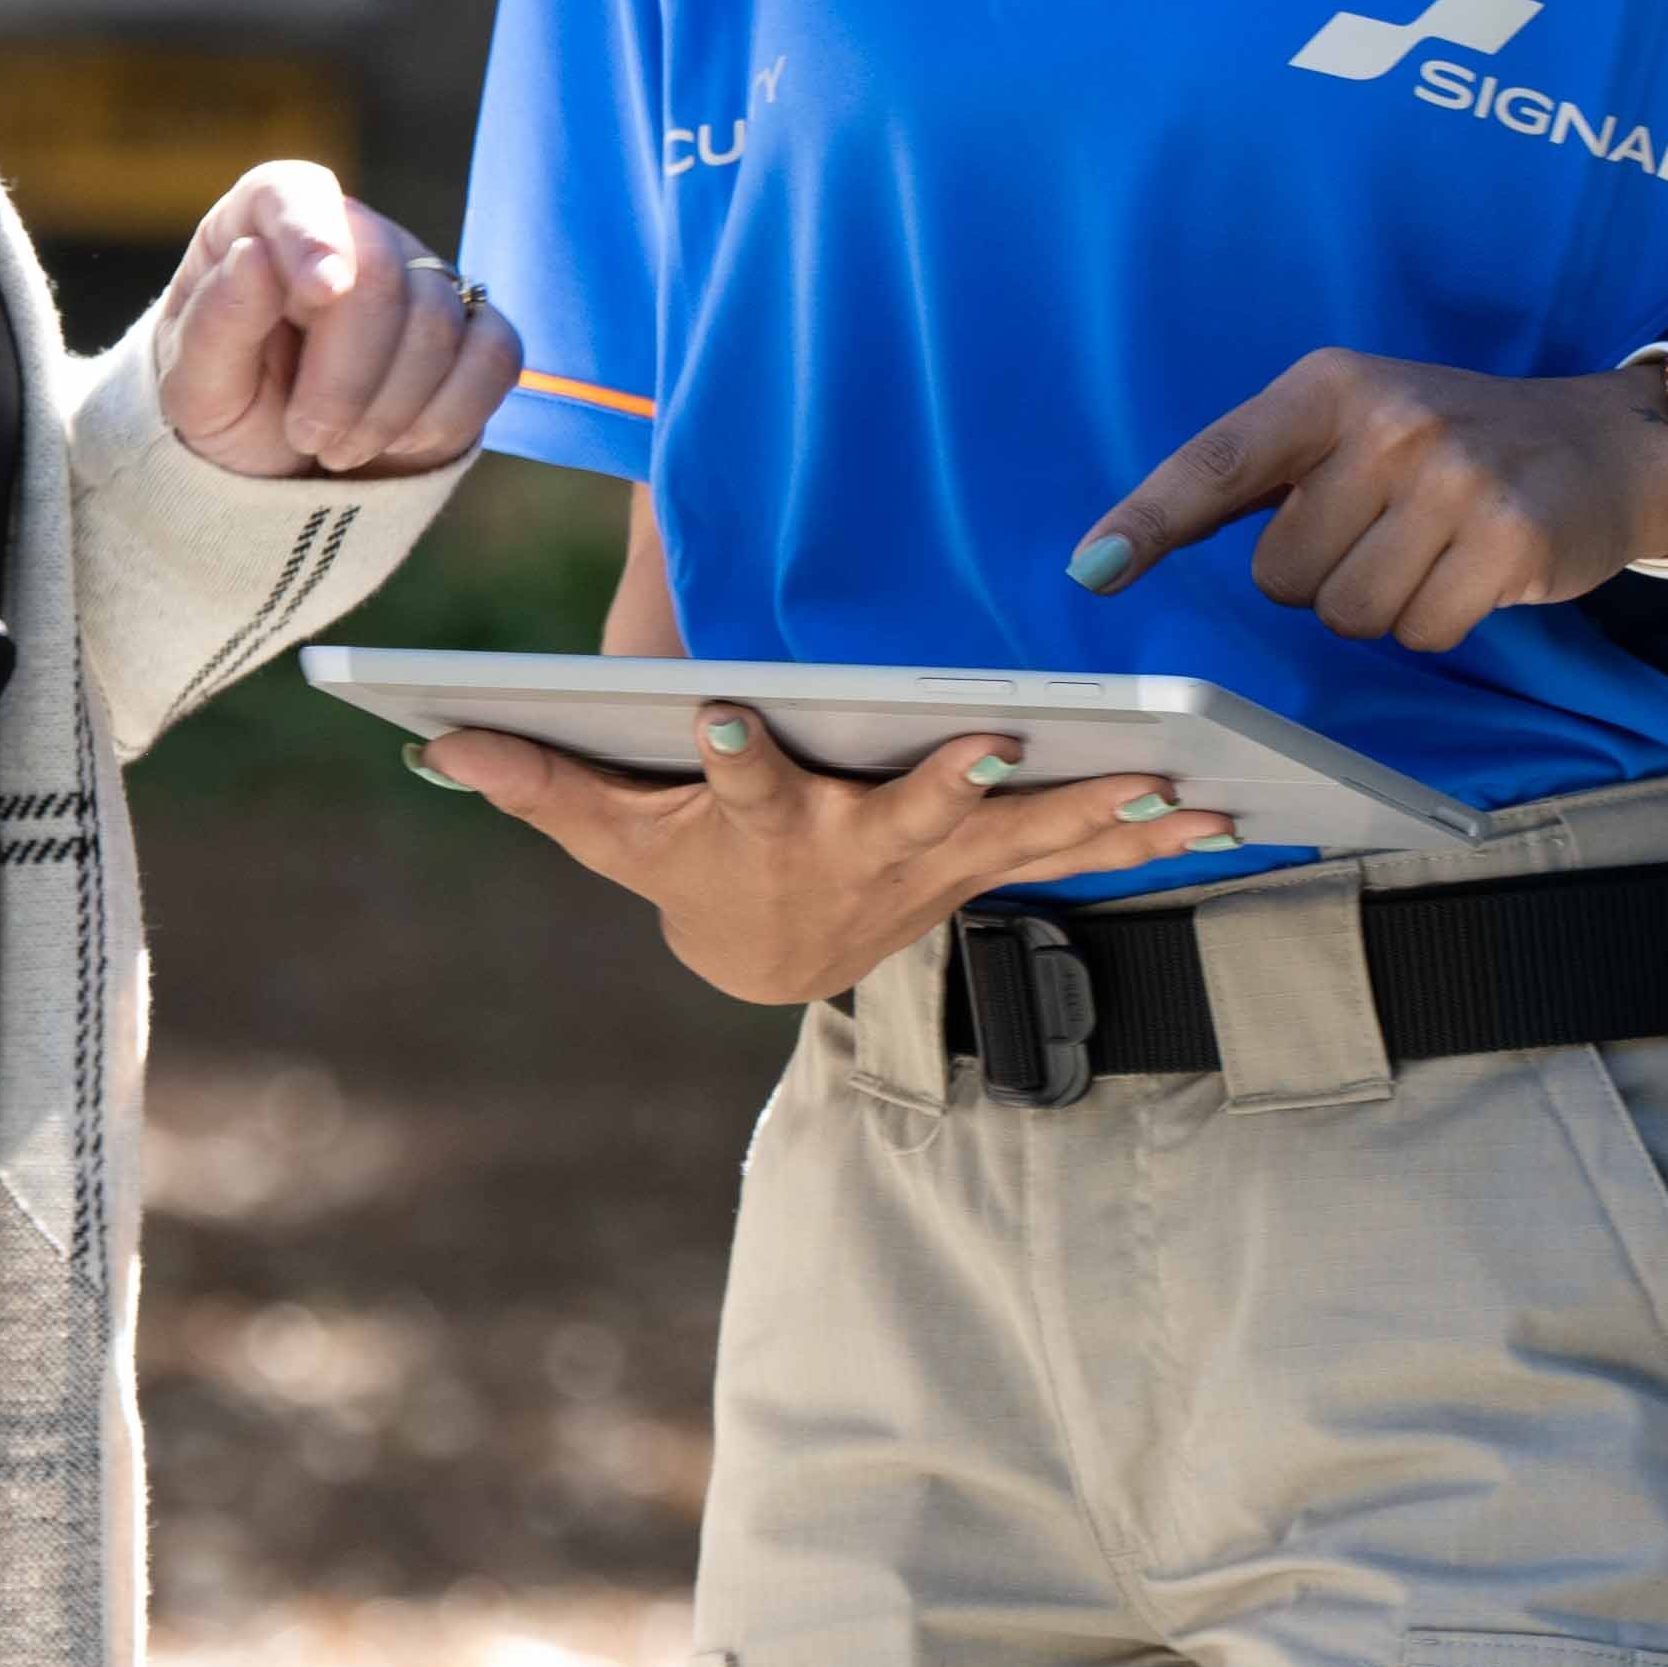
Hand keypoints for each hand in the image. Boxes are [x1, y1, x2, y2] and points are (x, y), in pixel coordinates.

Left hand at [154, 161, 521, 479]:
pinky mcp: (472, 330)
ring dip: (389, 411)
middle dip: (348, 378)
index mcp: (263, 224)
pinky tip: (401, 443)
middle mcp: (351, 234)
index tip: (322, 292)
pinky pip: (495, 355)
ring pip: (441, 324)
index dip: (314, 236)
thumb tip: (253, 255)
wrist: (279, 476)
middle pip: (385, 274)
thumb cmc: (227, 414)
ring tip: (338, 451)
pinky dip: (448, 415)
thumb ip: (217, 321)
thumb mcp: (193, 386)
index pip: (298, 194)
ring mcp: (419, 278)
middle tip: (309, 439)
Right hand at [411, 710, 1231, 1011]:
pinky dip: (1151, 833)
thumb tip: (440, 739)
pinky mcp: (985, 866)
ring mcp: (933, 865)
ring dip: (1097, 810)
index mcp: (760, 822)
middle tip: (998, 740)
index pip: (735, 781)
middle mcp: (855, 849)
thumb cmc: (683, 869)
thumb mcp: (607, 833)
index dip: (725, 749)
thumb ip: (539, 780)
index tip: (716, 707)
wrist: (761, 959)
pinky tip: (1227, 810)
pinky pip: (1079, 850)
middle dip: (953, 780)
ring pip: (1020, 833)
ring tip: (1173, 780)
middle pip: (908, 810)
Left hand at [1068, 351, 1667, 650]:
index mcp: (1327, 388)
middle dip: (1322, 575)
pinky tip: (1473, 572)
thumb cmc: (1450, 442)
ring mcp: (1451, 480)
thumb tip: (1118, 548)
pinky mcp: (1507, 540)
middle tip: (1387, 531)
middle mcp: (1387, 423)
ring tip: (1430, 550)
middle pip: (1282, 574)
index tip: (1091, 571)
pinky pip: (1420, 634)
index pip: (1217, 462)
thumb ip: (1256, 475)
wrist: (1603, 444)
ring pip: (1346, 614)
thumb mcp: (1353, 422)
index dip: (1149, 522)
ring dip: (1380, 605)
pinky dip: (1437, 622)